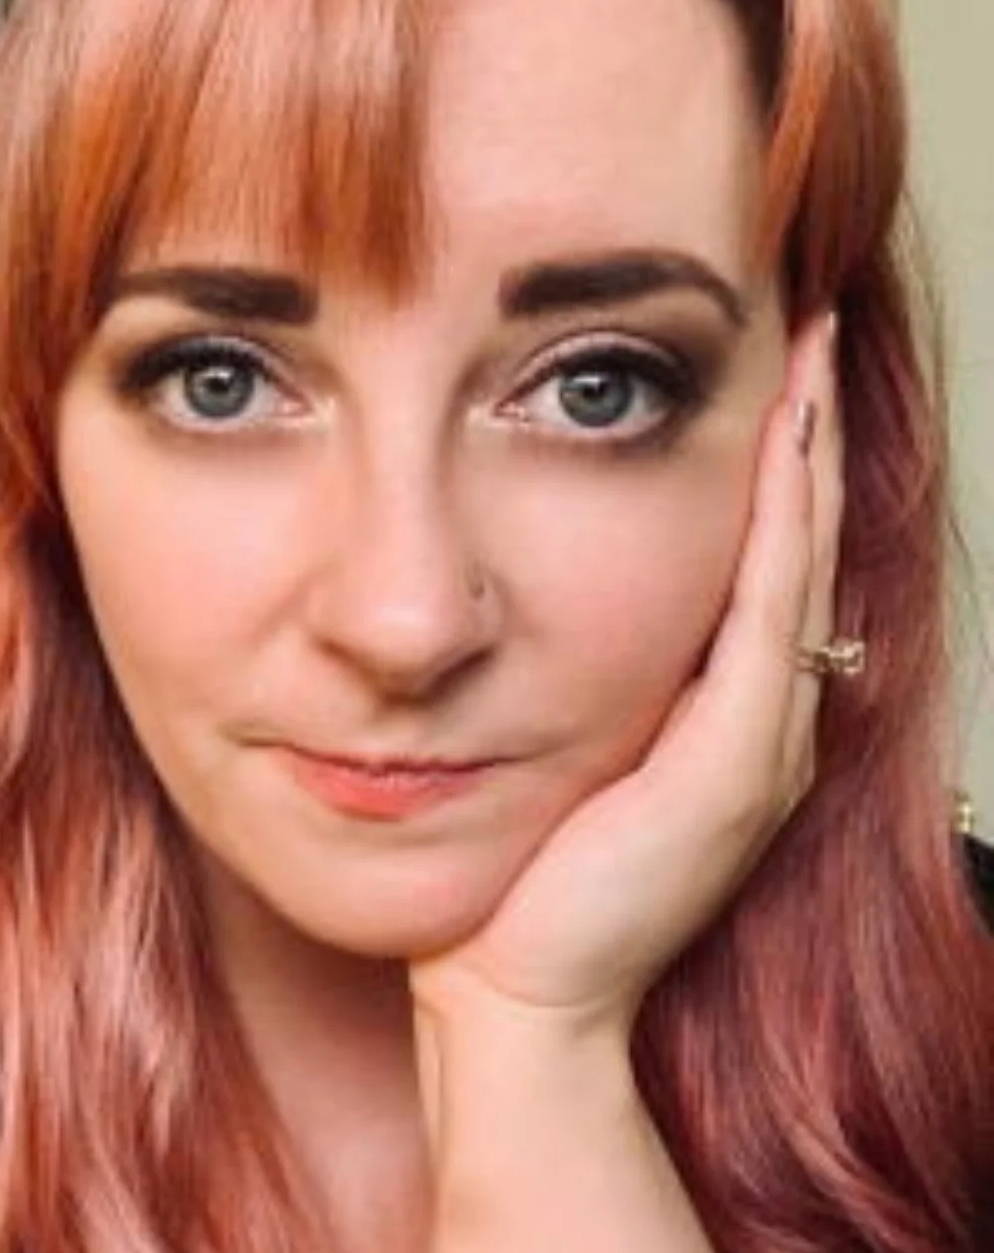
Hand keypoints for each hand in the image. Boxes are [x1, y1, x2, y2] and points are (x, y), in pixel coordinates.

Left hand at [411, 312, 842, 1039]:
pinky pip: (769, 607)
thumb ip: (560, 673)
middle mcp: (758, 716)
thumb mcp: (544, 747)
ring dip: (805, 452)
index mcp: (714, 711)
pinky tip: (784, 433)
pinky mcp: (738, 761)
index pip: (753, 555)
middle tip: (801, 323)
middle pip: (791, 542)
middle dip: (800, 433)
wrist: (513, 988)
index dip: (767, 460)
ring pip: (795, 559)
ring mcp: (760, 739)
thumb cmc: (508, 871)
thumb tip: (505, 601)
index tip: (753, 364)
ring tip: (806, 348)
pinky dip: (783, 514)